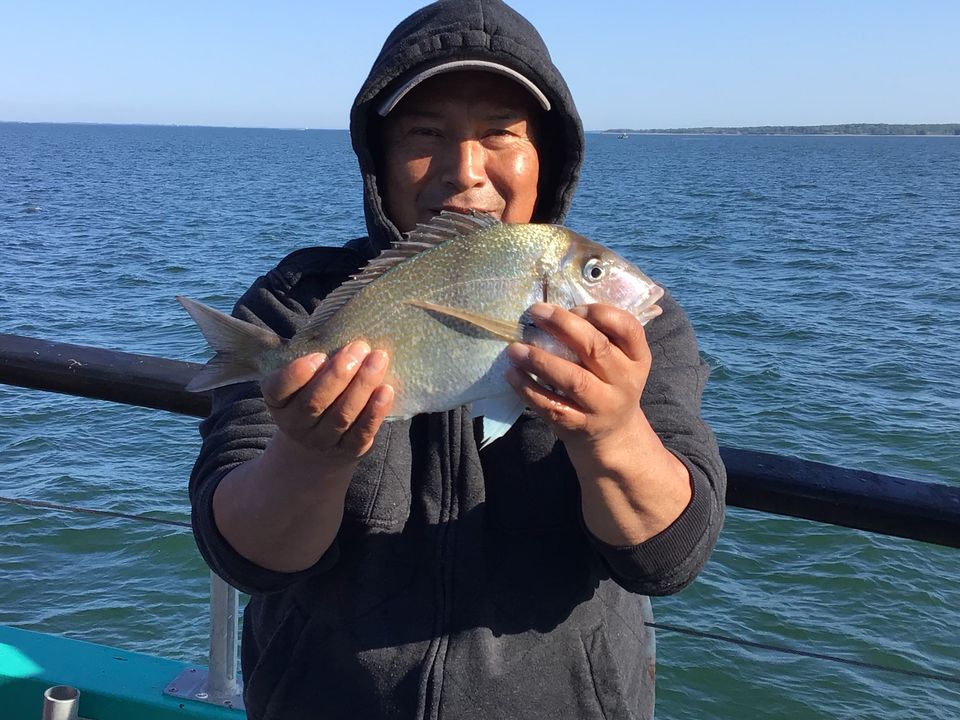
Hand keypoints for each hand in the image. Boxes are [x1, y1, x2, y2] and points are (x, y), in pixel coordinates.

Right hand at [259, 341, 394, 460]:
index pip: (278, 389)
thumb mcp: (301, 381)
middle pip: (315, 402)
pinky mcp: (349, 450)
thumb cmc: (312, 395)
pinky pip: (362, 432)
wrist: (317, 445)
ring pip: (342, 416)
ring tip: (378, 359)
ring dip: (362, 386)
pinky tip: (386, 390)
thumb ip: (314, 360)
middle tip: (359, 347)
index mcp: (278, 402)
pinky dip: (375, 411)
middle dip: (339, 374)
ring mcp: (322, 441)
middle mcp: (296, 424)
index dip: (296, 374)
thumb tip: (344, 326)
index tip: (319, 355)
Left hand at [504, 303, 651, 454]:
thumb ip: (598, 335)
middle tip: (536, 312)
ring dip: (540, 360)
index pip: (628, 328)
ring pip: (572, 379)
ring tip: (514, 348)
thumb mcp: (618, 360)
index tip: (574, 308)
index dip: (600, 313)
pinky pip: (551, 404)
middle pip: (596, 348)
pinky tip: (513, 374)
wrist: (613, 435)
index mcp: (637, 358)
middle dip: (563, 325)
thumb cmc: (608, 383)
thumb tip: (554, 309)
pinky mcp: (579, 424)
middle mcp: (624, 381)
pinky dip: (528, 388)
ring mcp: (602, 405)